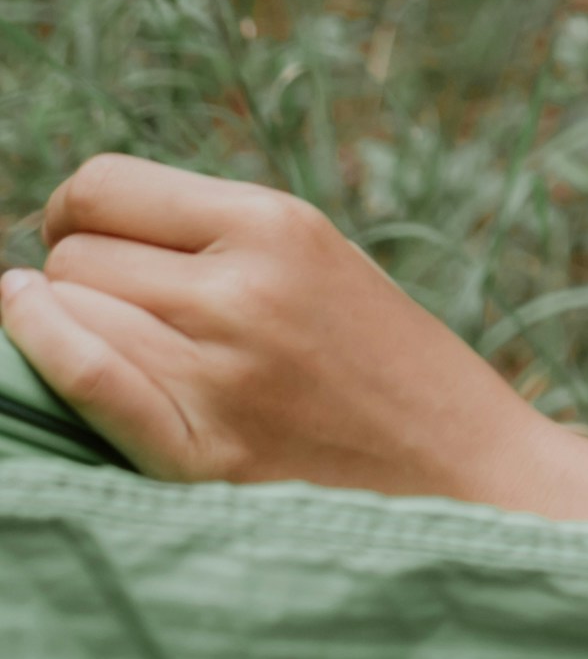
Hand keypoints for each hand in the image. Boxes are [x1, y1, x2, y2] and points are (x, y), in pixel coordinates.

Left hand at [3, 155, 587, 536]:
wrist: (472, 473)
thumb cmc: (390, 371)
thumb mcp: (325, 267)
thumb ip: (216, 244)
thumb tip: (76, 234)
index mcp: (281, 226)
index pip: (105, 185)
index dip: (76, 212)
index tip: (91, 244)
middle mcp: (243, 288)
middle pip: (77, 254)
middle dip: (82, 278)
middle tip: (127, 315)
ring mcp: (219, 370)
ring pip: (69, 310)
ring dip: (74, 326)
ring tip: (128, 351)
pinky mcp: (202, 451)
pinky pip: (87, 376)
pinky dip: (43, 346)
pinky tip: (26, 320)